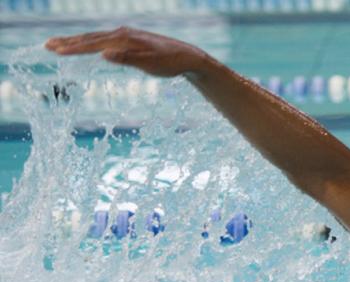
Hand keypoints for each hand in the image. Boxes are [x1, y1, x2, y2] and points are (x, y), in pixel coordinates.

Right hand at [45, 27, 207, 77]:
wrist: (187, 56)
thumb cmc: (170, 63)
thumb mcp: (150, 64)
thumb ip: (127, 59)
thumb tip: (103, 55)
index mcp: (124, 39)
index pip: (92, 44)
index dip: (73, 48)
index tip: (54, 51)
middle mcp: (122, 34)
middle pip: (90, 38)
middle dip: (68, 42)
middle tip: (47, 46)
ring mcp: (126, 35)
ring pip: (96, 37)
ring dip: (77, 41)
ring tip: (59, 44)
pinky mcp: (130, 39)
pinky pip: (104, 39)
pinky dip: (91, 42)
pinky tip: (87, 46)